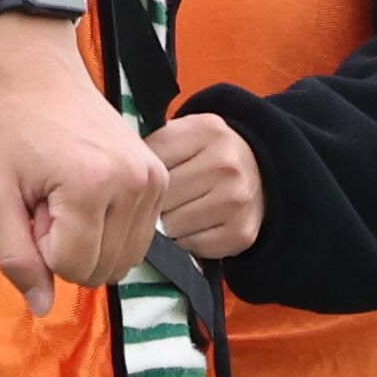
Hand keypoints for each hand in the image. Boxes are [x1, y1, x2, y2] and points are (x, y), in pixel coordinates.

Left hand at [0, 10, 165, 304]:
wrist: (40, 75)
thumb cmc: (10, 130)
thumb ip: (16, 256)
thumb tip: (42, 307)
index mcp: (91, 184)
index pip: (70, 267)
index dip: (40, 245)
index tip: (32, 202)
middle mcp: (134, 183)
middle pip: (101, 270)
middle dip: (65, 248)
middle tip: (47, 198)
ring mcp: (154, 180)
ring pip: (122, 261)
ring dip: (88, 242)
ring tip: (65, 196)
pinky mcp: (161, 178)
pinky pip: (137, 240)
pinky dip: (109, 231)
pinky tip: (86, 193)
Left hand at [153, 110, 266, 262]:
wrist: (260, 173)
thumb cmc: (206, 156)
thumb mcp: (184, 136)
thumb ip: (152, 147)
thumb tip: (116, 178)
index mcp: (206, 130)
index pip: (151, 161)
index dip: (142, 174)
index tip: (145, 175)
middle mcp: (226, 163)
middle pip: (160, 198)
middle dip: (154, 203)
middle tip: (162, 199)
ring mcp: (237, 200)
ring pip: (172, 226)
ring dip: (168, 225)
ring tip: (179, 211)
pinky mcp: (241, 233)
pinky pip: (192, 246)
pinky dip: (187, 241)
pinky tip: (196, 226)